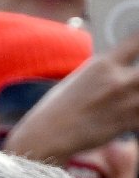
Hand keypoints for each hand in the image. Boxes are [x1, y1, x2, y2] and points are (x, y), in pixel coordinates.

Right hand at [3, 31, 138, 161]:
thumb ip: (106, 69)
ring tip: (134, 92)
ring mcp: (127, 103)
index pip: (138, 41)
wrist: (47, 135)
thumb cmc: (58, 106)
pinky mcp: (129, 123)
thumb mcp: (80, 78)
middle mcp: (118, 81)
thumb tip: (125, 64)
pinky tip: (134, 109)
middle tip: (136, 75)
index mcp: (103, 65)